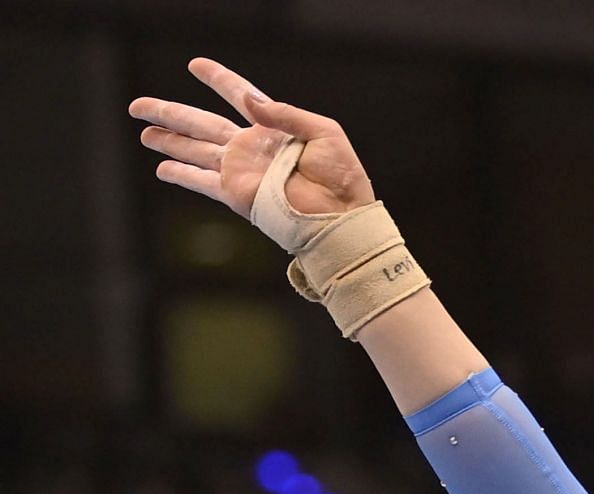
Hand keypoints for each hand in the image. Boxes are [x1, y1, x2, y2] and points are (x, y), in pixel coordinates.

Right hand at [128, 57, 374, 221]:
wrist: (340, 215)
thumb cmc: (341, 175)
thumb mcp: (324, 133)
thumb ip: (286, 113)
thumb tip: (250, 99)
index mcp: (273, 128)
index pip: (239, 95)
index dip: (218, 79)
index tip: (197, 64)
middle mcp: (250, 147)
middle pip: (200, 122)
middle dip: (169, 112)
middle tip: (138, 105)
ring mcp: (240, 170)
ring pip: (194, 150)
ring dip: (168, 141)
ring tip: (144, 133)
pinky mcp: (236, 193)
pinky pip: (202, 182)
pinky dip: (181, 175)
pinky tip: (162, 169)